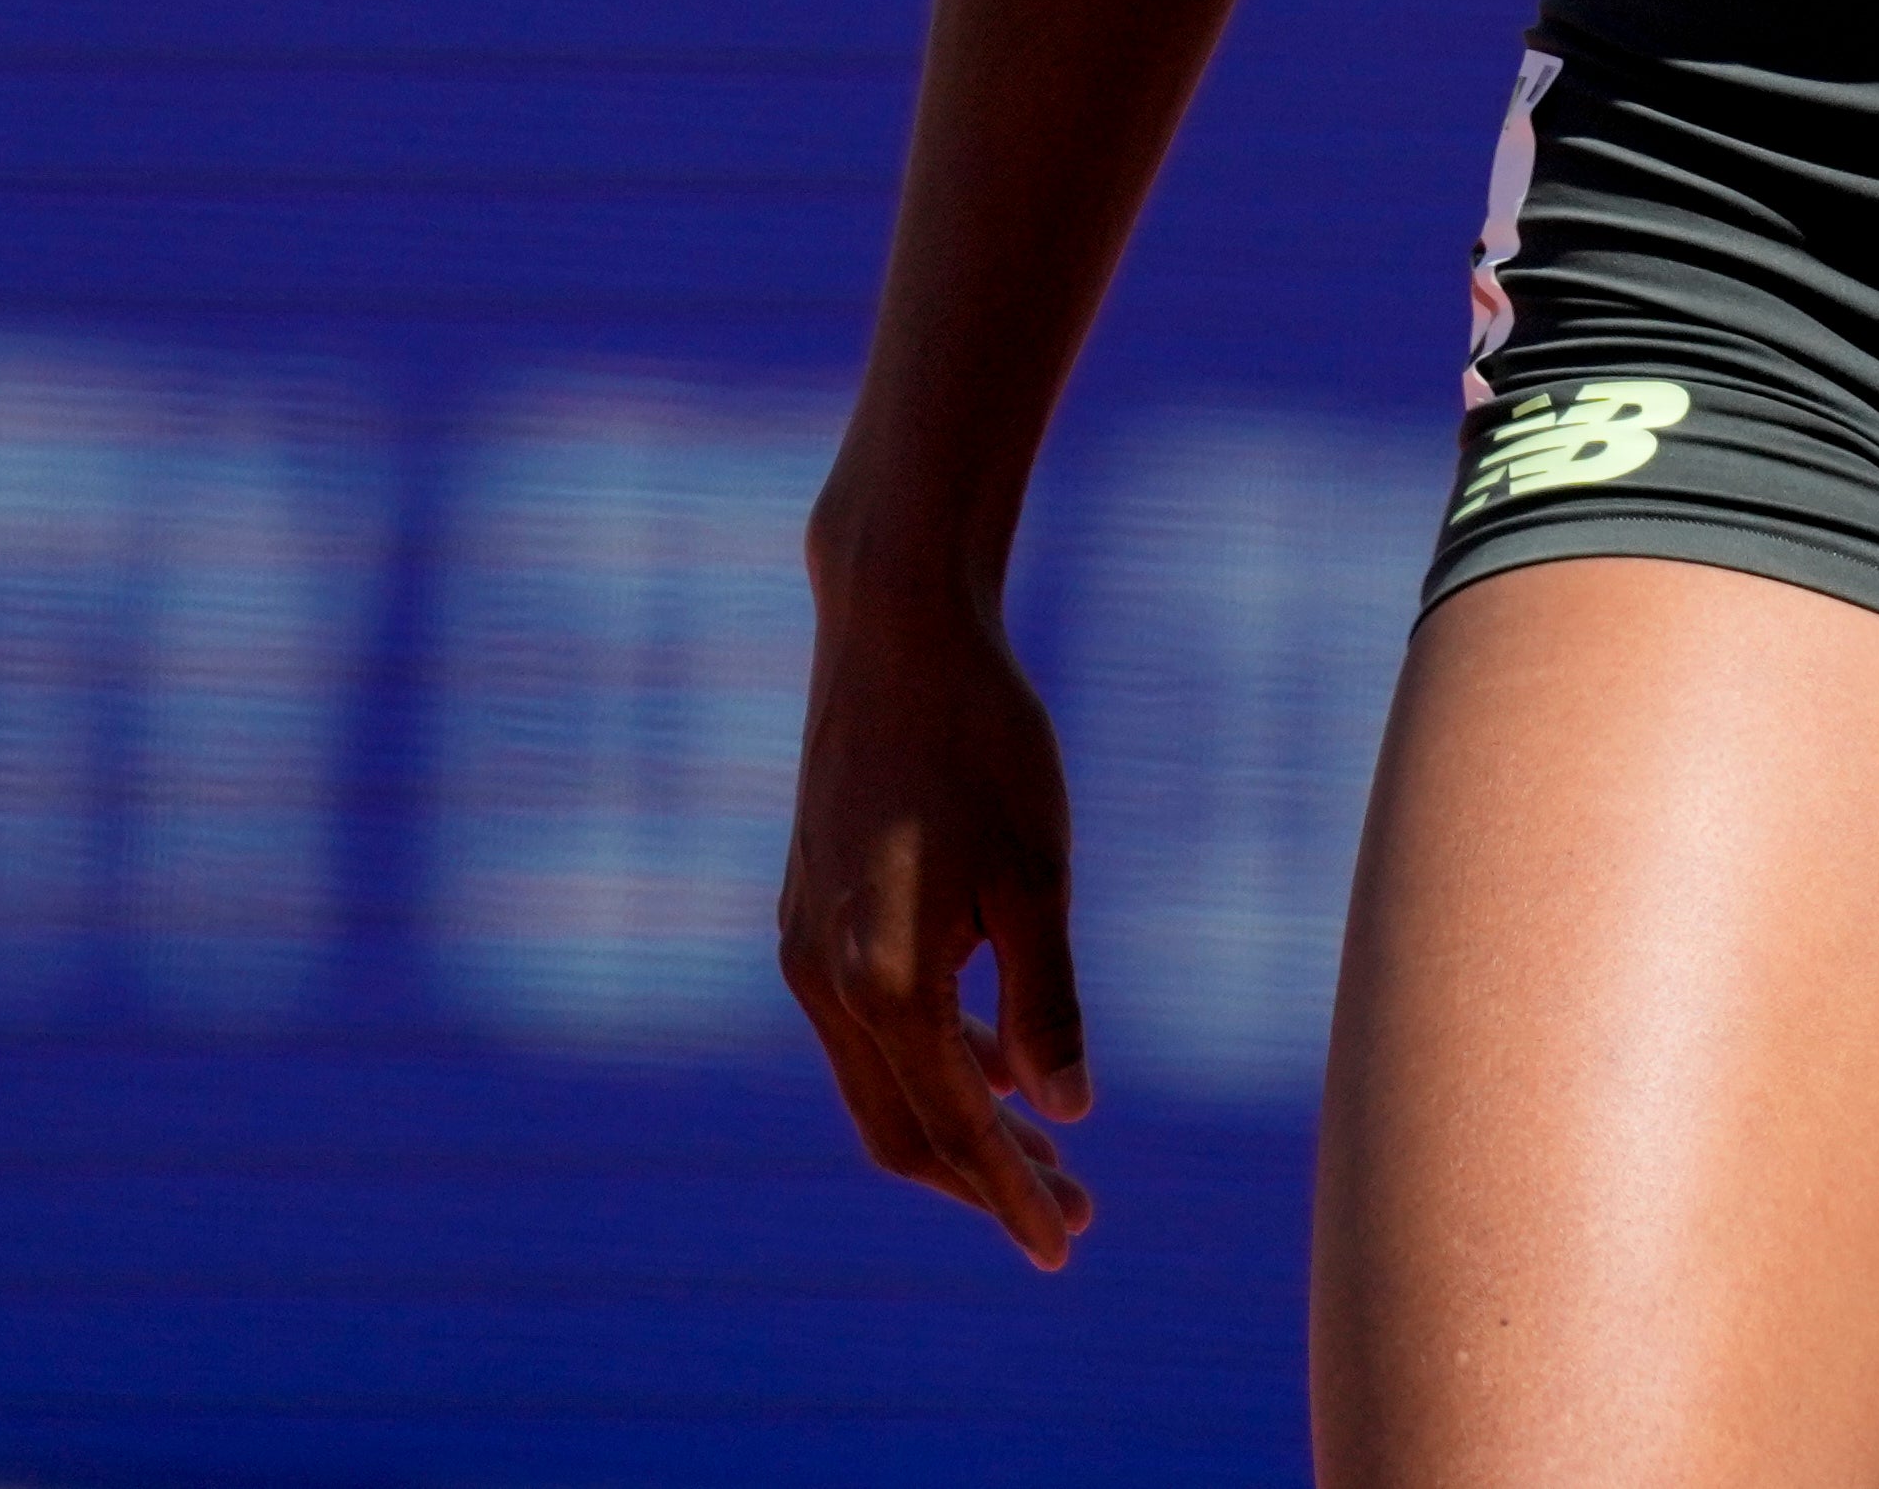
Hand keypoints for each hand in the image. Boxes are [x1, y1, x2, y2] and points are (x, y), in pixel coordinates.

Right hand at [776, 514, 1100, 1266]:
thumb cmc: (983, 741)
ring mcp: (805, 947)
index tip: (1066, 1246)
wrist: (893, 631)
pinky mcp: (808, 914)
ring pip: (878, 1082)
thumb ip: (1046, 1002)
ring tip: (1048, 1155)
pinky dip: (928, 1065)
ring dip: (958, 1127)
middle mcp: (825, 980)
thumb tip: (1068, 1112)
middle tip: (1073, 1214)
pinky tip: (994, 1068)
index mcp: (884, 980)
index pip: (953, 1130)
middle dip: (985, 1181)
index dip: (1011, 1196)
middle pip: (901, 1130)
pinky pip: (863, 1028)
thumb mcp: (1037, 874)